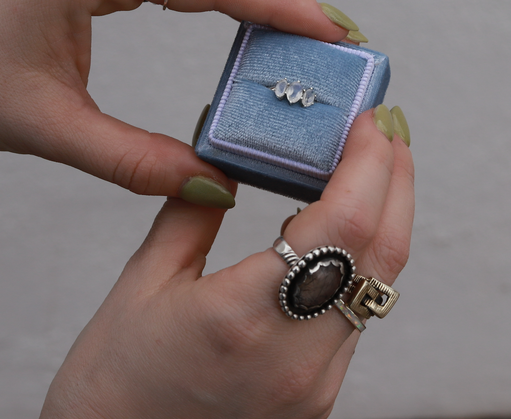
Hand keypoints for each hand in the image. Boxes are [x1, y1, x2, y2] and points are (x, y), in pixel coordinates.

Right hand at [39, 105, 413, 418]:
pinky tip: (342, 227)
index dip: (369, 163)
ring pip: (378, 284)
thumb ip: (191, 213)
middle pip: (383, 252)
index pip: (343, 225)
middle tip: (387, 128)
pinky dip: (360, 260)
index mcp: (244, 319)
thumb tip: (222, 163)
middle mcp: (297, 359)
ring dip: (385, 218)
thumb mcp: (142, 284)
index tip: (371, 120)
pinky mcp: (316, 397)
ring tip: (371, 165)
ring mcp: (314, 385)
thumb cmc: (114, 385)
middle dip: (396, 179)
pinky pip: (357, 314)